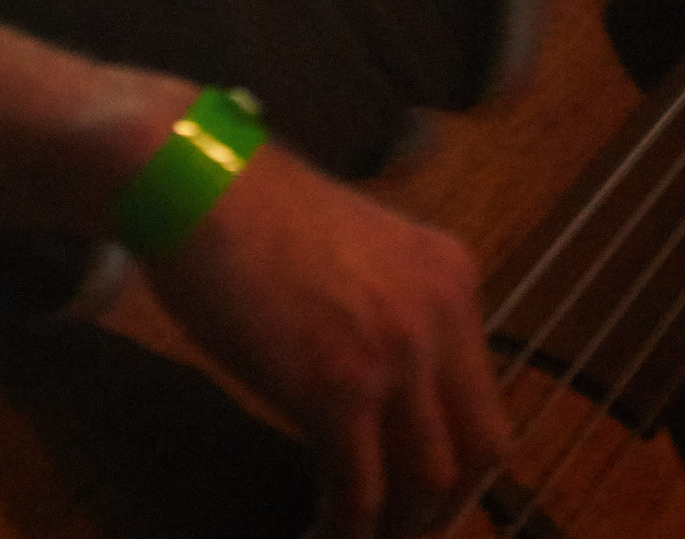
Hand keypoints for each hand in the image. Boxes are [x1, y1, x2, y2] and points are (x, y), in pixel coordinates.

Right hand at [142, 140, 507, 536]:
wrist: (199, 181)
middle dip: (443, 503)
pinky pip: (361, 490)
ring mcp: (395, 352)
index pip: (485, 399)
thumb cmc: (256, 212)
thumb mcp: (360, 254)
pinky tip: (321, 527)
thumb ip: (393, 314)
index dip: (459, 461)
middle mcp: (441, 313)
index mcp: (451, 276)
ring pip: (430, 481)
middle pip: (480, 450)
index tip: (426, 493)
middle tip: (401, 523)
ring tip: (357, 531)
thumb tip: (394, 399)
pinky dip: (344, 524)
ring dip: (397, 522)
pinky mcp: (339, 389)